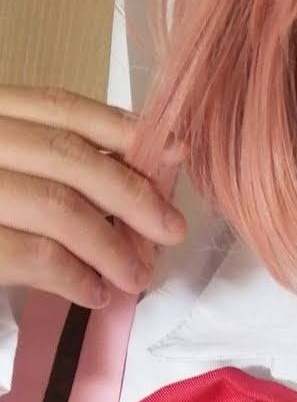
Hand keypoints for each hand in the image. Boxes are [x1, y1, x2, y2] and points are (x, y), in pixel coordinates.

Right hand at [0, 85, 186, 308]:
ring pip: (59, 207)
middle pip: (69, 158)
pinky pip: (35, 255)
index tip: (175, 152)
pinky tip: (94, 293)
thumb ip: (49, 158)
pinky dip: (76, 277)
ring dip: (112, 246)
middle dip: (133, 195)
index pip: (61, 107)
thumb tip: (138, 169)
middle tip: (171, 229)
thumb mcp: (4, 163)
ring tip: (135, 275)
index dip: (123, 129)